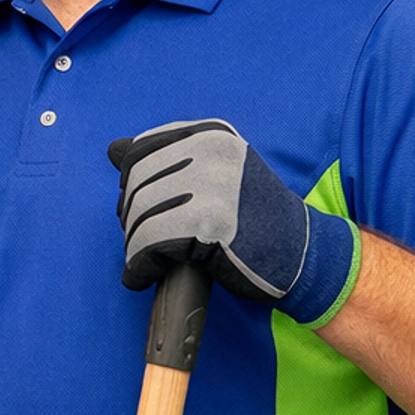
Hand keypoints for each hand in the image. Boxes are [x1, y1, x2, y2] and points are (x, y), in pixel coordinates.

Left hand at [108, 120, 359, 327]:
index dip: (132, 186)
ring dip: (135, 247)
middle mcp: (209, 155)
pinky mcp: (207, 227)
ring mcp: (209, 189)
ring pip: (140, 219)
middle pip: (137, 188)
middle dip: (132, 220)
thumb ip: (169, 159)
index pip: (141, 153)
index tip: (141, 206)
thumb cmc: (255, 216)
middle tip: (143, 241)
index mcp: (210, 137)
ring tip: (146, 262)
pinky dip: (138, 269)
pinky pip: (150, 248)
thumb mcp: (218, 172)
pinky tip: (141, 277)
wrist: (301, 252)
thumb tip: (113, 149)